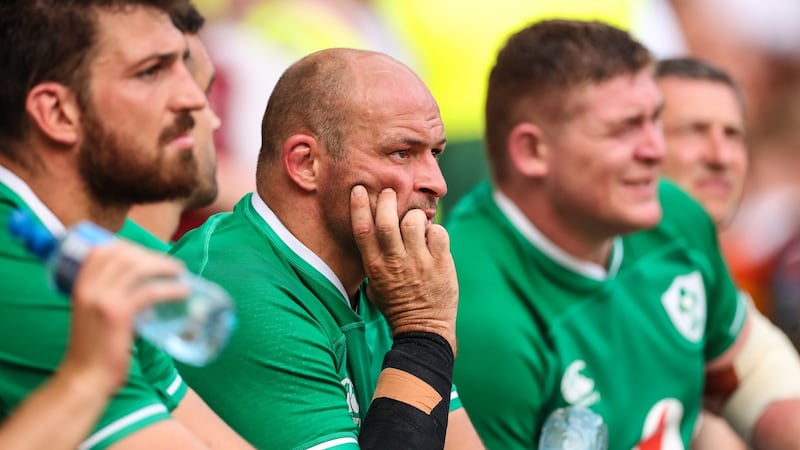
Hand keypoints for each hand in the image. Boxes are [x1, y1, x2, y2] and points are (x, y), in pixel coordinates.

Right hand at [64, 240, 189, 395]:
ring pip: (138, 269)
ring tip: (179, 272)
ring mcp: (103, 300)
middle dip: (150, 255)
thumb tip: (141, 289)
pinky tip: (183, 291)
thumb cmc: (93, 350)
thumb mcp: (91, 315)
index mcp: (79, 286)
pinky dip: (170, 288)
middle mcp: (89, 288)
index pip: (103, 251)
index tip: (146, 254)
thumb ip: (109, 300)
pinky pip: (149, 292)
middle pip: (124, 255)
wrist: (85, 378)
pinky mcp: (119, 315)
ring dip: (164, 266)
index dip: (128, 246)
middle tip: (169, 265)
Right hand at [350, 185, 457, 352]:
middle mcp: (395, 262)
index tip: (359, 190)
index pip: (363, 230)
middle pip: (387, 221)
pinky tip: (433, 238)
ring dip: (414, 216)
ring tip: (415, 222)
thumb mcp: (374, 286)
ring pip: (414, 222)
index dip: (359, 206)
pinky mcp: (441, 263)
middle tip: (390, 192)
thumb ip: (374, 260)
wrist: (423, 328)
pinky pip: (438, 232)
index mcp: (375, 267)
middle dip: (387, 200)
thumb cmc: (396, 306)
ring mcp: (420, 262)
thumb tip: (373, 233)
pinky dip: (435, 229)